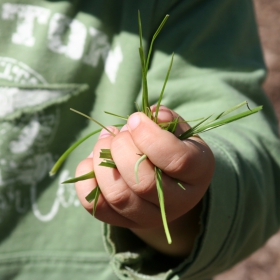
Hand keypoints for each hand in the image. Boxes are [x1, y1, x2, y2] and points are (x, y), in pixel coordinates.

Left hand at [75, 106, 214, 256]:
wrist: (169, 181)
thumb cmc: (174, 149)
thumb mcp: (179, 131)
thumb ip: (167, 119)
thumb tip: (147, 117)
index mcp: (197, 173)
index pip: (177, 160)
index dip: (149, 136)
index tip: (135, 119)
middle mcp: (178, 202)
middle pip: (143, 183)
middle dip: (122, 148)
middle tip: (119, 132)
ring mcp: (149, 216)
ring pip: (118, 196)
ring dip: (102, 162)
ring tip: (105, 142)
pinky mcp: (123, 221)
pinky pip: (96, 207)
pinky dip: (87, 179)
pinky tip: (94, 162)